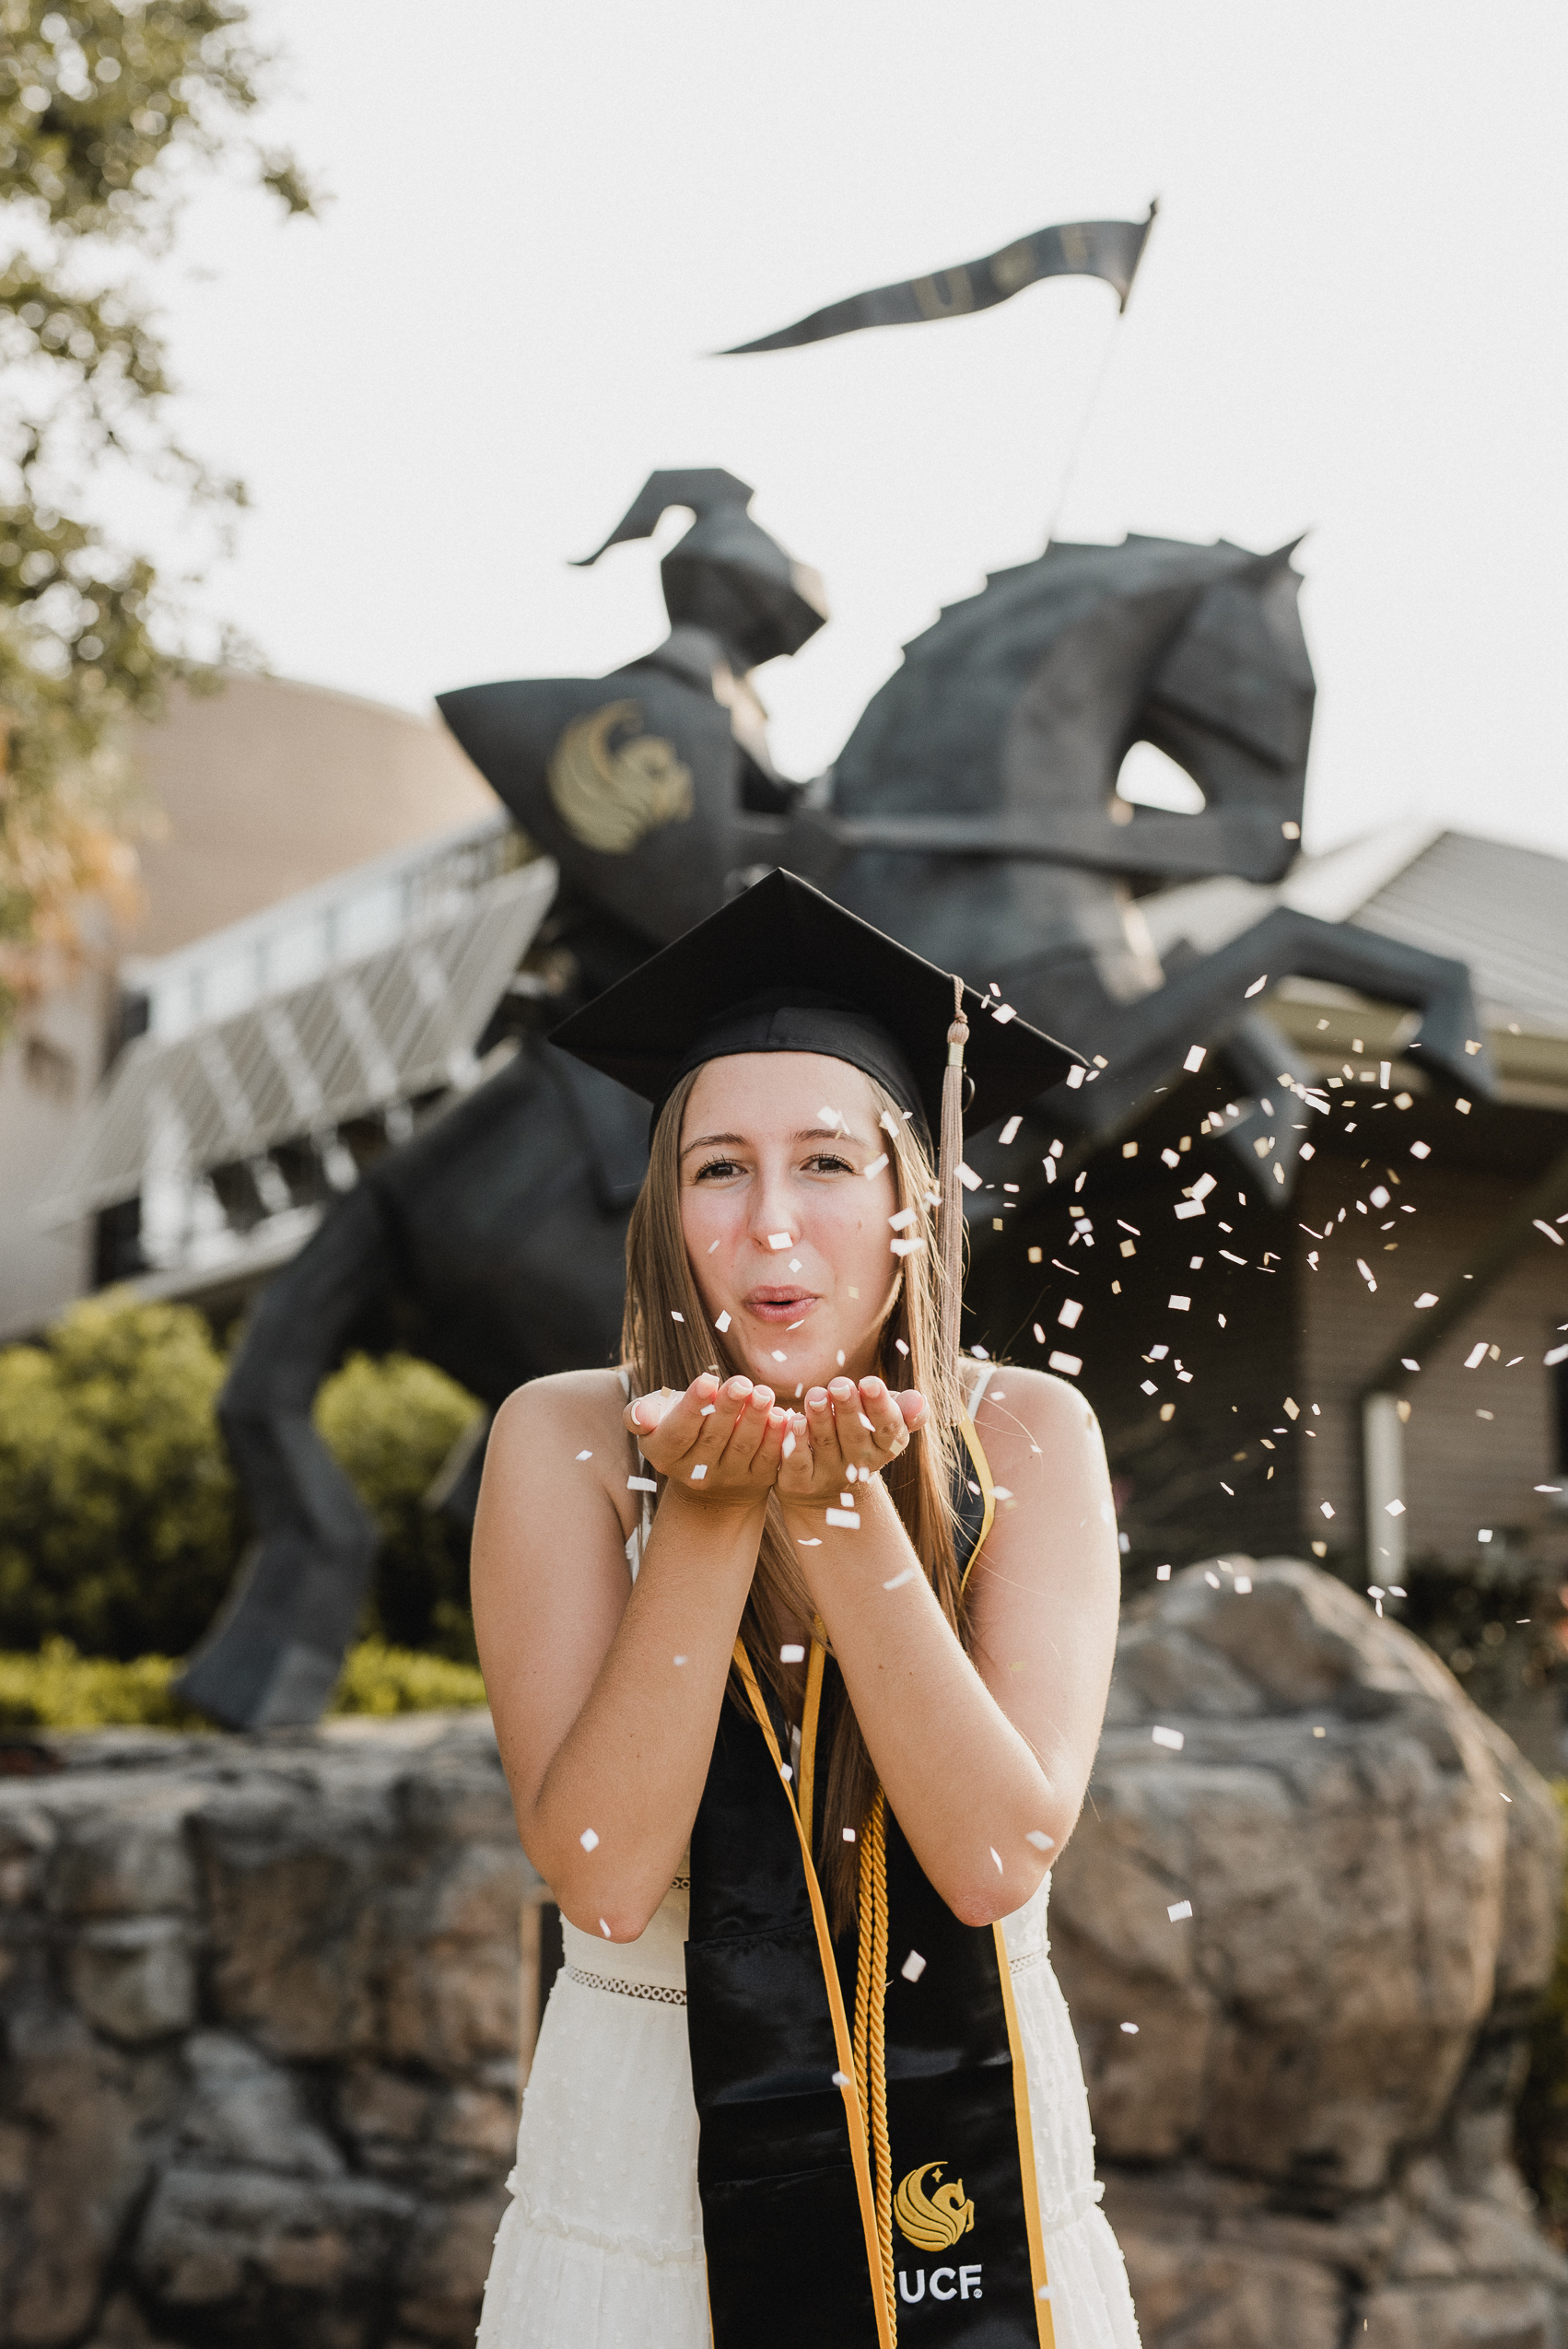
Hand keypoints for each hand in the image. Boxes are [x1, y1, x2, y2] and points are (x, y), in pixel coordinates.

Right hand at [624, 1373, 787, 1508]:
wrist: (709, 1473)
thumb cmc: (678, 1428)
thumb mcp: (654, 1422)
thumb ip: (640, 1415)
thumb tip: (640, 1415)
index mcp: (665, 1455)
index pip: (678, 1432)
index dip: (693, 1407)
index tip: (707, 1380)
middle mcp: (695, 1474)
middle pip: (713, 1438)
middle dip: (729, 1408)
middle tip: (741, 1382)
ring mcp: (728, 1479)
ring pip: (742, 1448)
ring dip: (755, 1420)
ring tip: (763, 1393)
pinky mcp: (757, 1481)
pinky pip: (768, 1459)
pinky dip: (776, 1437)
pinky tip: (782, 1415)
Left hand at [776, 1377, 927, 1512]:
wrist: (826, 1487)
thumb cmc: (860, 1434)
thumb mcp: (884, 1420)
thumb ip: (904, 1410)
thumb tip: (920, 1400)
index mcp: (885, 1448)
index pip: (889, 1428)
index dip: (880, 1406)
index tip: (870, 1382)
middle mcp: (859, 1466)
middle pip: (855, 1436)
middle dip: (848, 1409)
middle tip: (839, 1384)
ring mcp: (828, 1476)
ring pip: (825, 1445)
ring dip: (820, 1419)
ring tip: (815, 1395)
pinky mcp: (799, 1482)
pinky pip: (797, 1462)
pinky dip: (794, 1441)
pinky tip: (791, 1419)